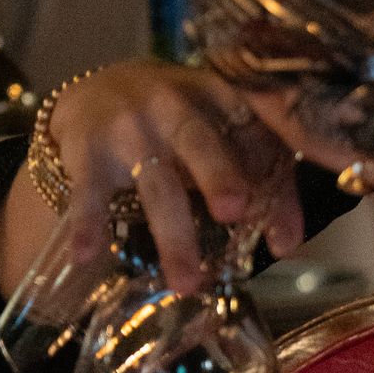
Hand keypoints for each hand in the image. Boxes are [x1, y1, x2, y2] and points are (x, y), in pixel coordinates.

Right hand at [46, 63, 302, 294]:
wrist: (98, 90)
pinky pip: (89, 191)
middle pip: (200, 142)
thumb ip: (261, 178)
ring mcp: (129, 126)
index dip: (275, 191)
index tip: (286, 243)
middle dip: (218, 176)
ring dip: (173, 235)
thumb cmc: (181, 121)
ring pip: (156, 183)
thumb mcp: (221, 132)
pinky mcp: (88, 149)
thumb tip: (287, 243)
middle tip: (234, 212)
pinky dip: (87, 223)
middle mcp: (176, 106)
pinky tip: (86, 255)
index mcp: (222, 99)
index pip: (257, 143)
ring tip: (187, 282)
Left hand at [242, 8, 373, 231]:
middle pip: (326, 144)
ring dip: (333, 110)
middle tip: (269, 47)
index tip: (238, 53)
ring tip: (315, 58)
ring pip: (353, 154)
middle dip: (294, 97)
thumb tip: (346, 20)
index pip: (316, 124)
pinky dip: (369, 126)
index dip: (271, 89)